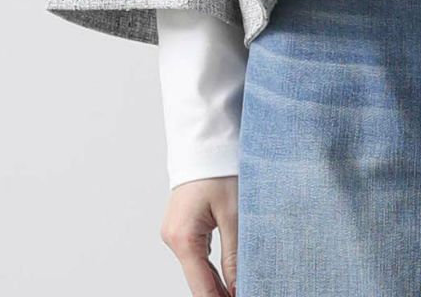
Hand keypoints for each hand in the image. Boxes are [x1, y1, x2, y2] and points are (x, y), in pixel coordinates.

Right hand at [160, 176, 237, 295]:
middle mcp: (173, 238)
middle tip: (247, 293)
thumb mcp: (233, 213)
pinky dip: (211, 266)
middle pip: (198, 280)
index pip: (202, 287)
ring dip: (217, 282)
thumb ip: (235, 254)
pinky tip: (229, 276)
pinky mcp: (182, 226)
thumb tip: (238, 287)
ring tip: (240, 289)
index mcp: (183, 238)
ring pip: (198, 268)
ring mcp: (175, 233)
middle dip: (221, 294)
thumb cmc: (219, 168)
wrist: (205, 140)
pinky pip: (197, 254)